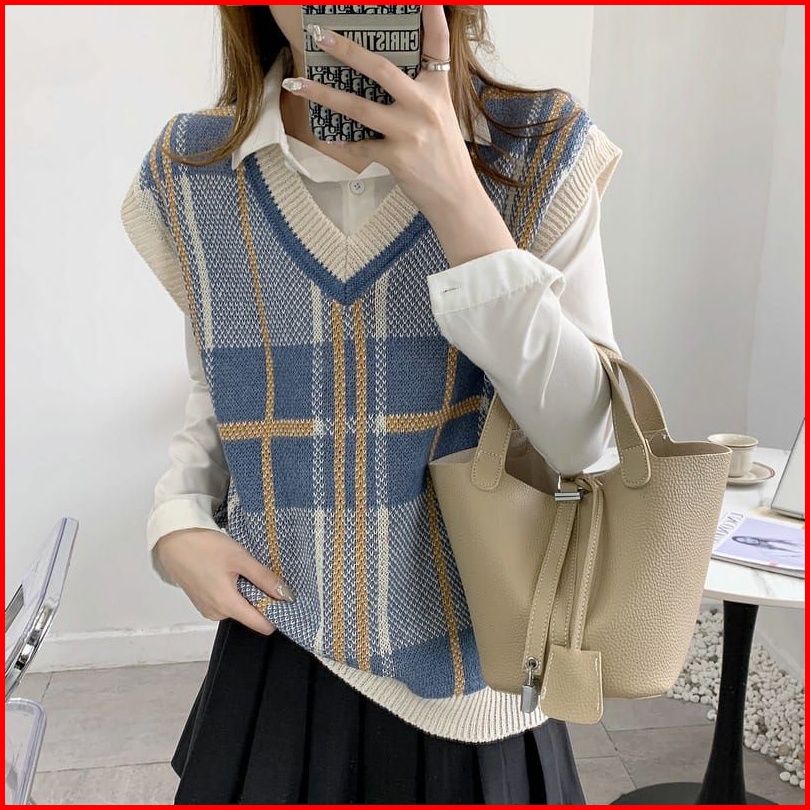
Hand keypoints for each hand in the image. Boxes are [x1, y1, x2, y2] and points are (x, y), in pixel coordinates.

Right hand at [155, 528, 292, 635]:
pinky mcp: (203, 602)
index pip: (262, 625)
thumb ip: (265, 578)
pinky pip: (227, 602)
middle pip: (251, 615)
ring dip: (248, 592)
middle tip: (264, 575)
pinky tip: (231, 573)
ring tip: (243, 570)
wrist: (173, 540)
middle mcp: (217, 614)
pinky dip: (235, 590)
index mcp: (227, 606)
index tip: (287, 598)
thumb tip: (287, 595)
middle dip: (262, 598)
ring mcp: (208, 609)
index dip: (278, 613)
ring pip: (240, 607)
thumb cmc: (205, 546)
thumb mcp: (241, 558)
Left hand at [284, 5, 478, 220]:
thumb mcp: (440, 115)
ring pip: (357, 107)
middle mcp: (424, 106)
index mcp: (436, 91)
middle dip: (348, 50)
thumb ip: (419, 92)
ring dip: (323, 94)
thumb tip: (383, 75)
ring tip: (297, 84)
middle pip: (381, 69)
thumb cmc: (445, 156)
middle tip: (321, 36)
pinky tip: (327, 138)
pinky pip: (359, 146)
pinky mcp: (397, 157)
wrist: (456, 197)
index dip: (431, 14)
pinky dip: (341, 143)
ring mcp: (409, 132)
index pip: (437, 44)